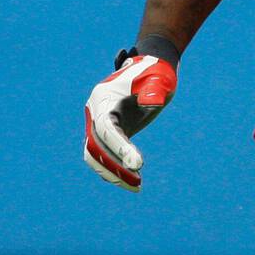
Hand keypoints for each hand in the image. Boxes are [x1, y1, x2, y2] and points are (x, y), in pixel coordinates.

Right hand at [83, 50, 176, 190]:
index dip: (119, 148)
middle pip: (95, 146)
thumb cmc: (156, 72)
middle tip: (137, 182)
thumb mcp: (159, 78)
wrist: (152, 68)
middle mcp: (96, 112)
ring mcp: (100, 122)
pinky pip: (104, 154)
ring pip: (95, 155)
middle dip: (113, 166)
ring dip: (112, 173)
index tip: (138, 165)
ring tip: (137, 187)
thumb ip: (154, 90)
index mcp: (103, 98)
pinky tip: (133, 181)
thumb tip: (150, 105)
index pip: (106, 129)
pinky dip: (115, 168)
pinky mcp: (110, 132)